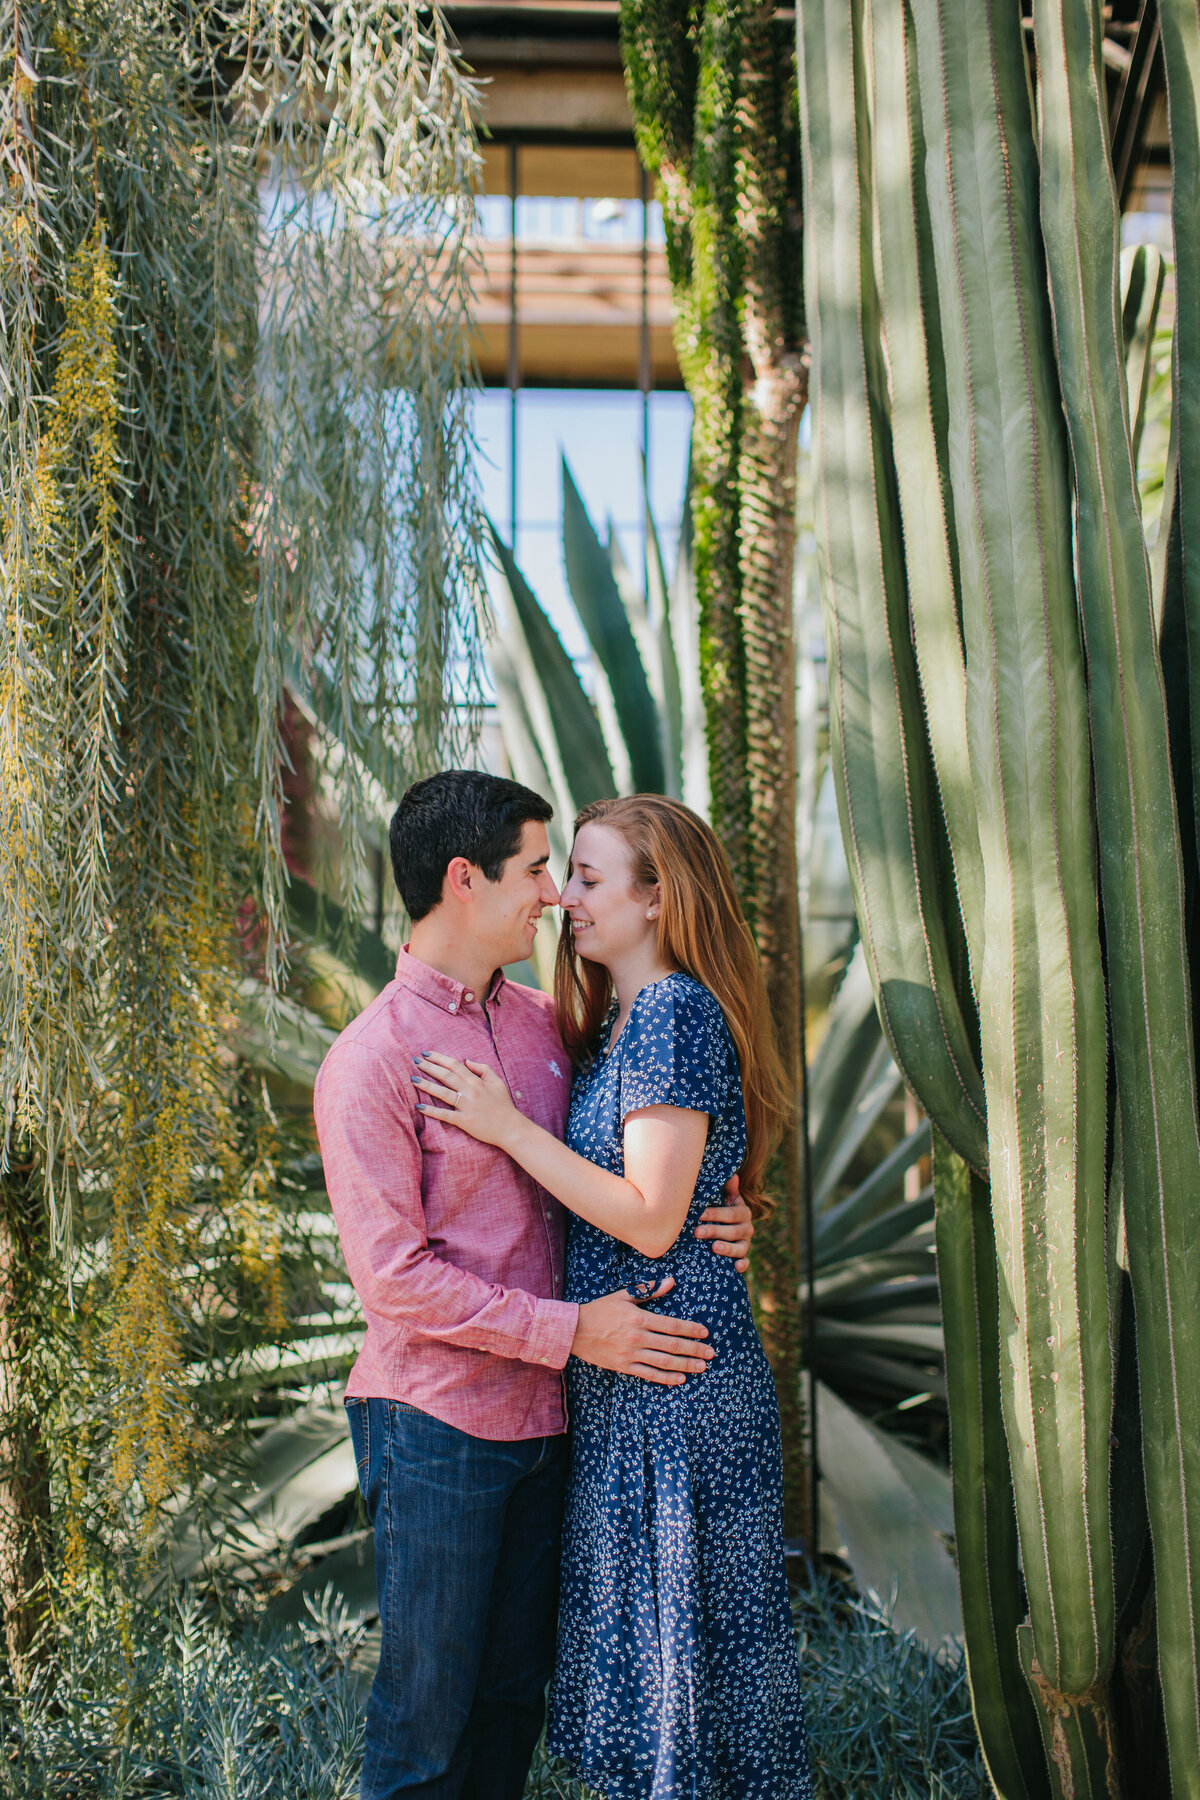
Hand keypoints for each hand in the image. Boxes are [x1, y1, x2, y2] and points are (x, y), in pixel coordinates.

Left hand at [412, 1052, 518, 1148]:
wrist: (510, 1128)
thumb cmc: (504, 1105)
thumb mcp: (497, 1082)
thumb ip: (483, 1069)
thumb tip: (467, 1060)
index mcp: (477, 1081)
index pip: (455, 1065)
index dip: (439, 1058)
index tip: (426, 1053)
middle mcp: (470, 1091)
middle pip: (446, 1076)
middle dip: (429, 1067)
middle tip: (414, 1061)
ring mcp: (466, 1106)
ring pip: (443, 1093)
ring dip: (426, 1085)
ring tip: (413, 1079)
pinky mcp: (464, 1121)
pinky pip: (445, 1115)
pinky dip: (431, 1110)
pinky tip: (419, 1106)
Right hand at [571, 1277, 714, 1385]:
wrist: (573, 1330)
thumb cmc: (599, 1310)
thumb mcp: (624, 1295)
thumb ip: (649, 1291)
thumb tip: (671, 1282)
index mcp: (639, 1318)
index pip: (672, 1325)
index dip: (691, 1329)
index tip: (705, 1332)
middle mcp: (637, 1337)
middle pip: (673, 1345)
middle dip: (694, 1349)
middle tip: (711, 1352)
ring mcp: (631, 1354)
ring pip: (664, 1362)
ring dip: (685, 1364)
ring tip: (701, 1366)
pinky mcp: (624, 1366)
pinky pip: (649, 1374)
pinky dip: (666, 1378)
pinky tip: (680, 1379)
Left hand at [694, 1173, 753, 1273]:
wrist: (728, 1226)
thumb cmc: (722, 1210)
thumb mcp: (726, 1198)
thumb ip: (728, 1189)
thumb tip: (732, 1175)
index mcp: (743, 1212)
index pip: (730, 1213)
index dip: (715, 1214)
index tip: (699, 1214)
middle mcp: (747, 1228)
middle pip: (732, 1231)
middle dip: (714, 1231)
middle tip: (696, 1232)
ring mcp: (746, 1243)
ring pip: (740, 1248)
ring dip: (727, 1248)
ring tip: (714, 1247)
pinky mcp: (743, 1257)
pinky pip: (746, 1262)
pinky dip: (743, 1265)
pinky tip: (736, 1267)